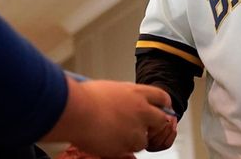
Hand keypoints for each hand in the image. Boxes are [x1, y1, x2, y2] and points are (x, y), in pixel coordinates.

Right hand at [42, 77, 172, 156]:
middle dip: (155, 126)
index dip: (163, 105)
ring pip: (144, 139)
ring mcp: (136, 129)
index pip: (162, 97)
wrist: (76, 111)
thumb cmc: (84, 98)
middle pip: (161, 120)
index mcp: (136, 93)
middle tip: (144, 128)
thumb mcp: (108, 89)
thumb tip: (122, 101)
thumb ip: (122, 96)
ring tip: (114, 134)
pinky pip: (129, 150)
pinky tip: (108, 140)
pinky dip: (121, 148)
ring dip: (134, 139)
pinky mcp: (127, 146)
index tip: (162, 109)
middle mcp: (141, 110)